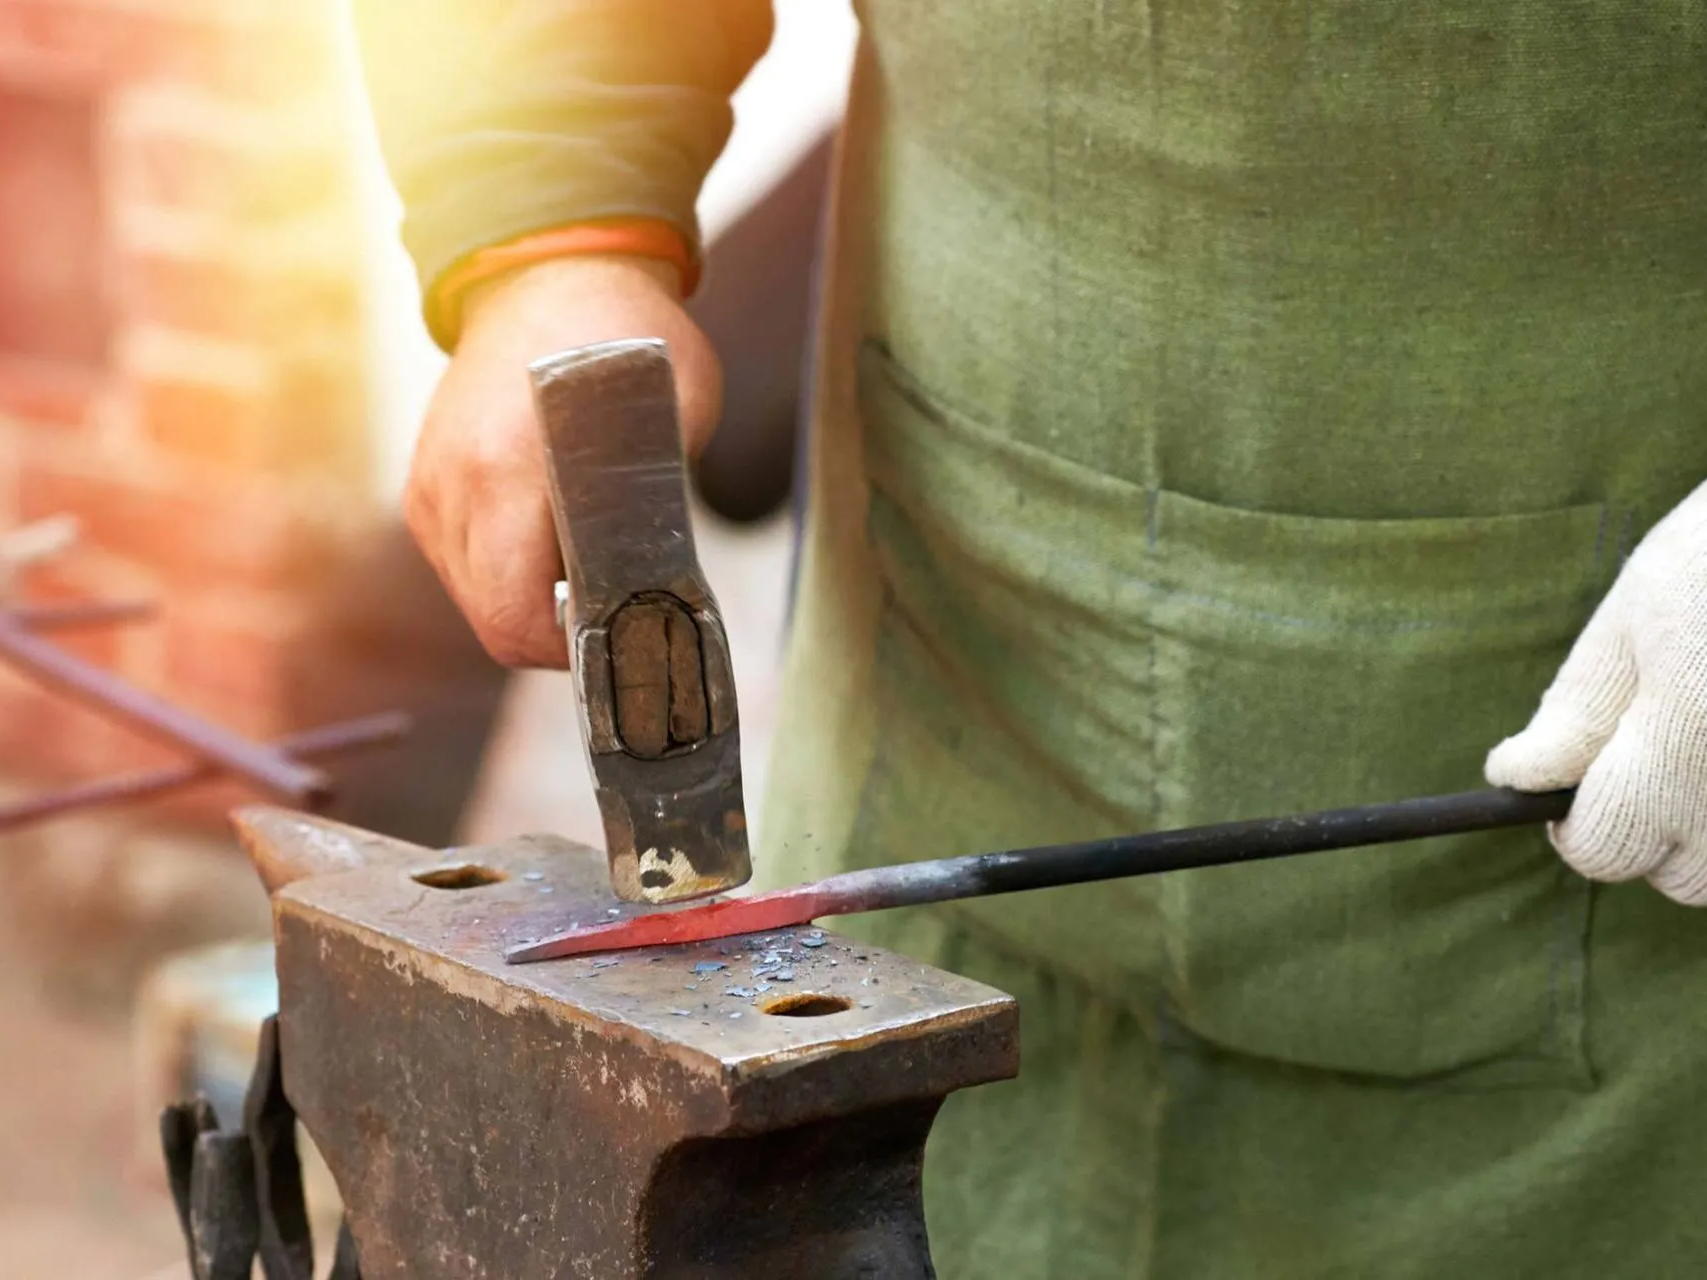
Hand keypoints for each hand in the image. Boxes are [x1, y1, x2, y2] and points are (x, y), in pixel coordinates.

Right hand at [404, 256, 720, 666]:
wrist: (547, 273)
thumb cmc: (624, 339)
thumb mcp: (678, 415)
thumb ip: (663, 503)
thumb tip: (665, 586)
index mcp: (511, 470)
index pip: (515, 617)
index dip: (571, 650)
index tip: (622, 633)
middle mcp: (454, 485)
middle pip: (492, 622)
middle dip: (555, 636)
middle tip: (616, 617)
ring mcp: (430, 487)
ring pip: (473, 600)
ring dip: (527, 606)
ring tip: (588, 579)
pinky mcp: (424, 486)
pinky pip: (460, 564)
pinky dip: (504, 574)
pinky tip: (552, 549)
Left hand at [1487, 482, 1706, 903]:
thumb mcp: (1635, 615)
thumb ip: (1578, 708)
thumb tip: (1517, 779)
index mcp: (1688, 735)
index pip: (1605, 847)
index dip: (1574, 826)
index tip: (1568, 785)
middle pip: (1685, 879)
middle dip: (1651, 837)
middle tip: (1644, 762)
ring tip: (1697, 743)